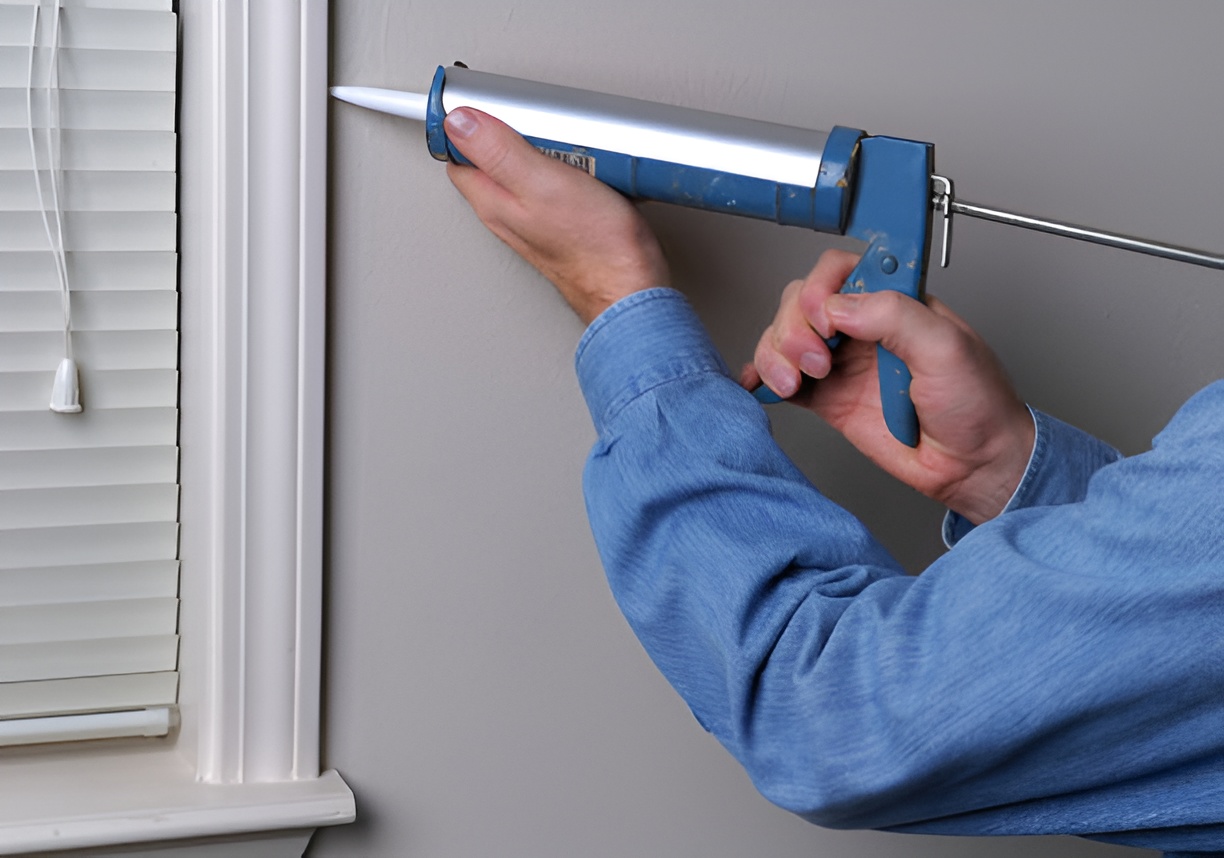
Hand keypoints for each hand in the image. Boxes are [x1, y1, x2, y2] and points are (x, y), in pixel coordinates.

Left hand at [444, 108, 668, 323]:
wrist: (633, 288)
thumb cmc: (593, 248)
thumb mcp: (541, 184)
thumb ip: (497, 151)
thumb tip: (458, 121)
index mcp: (492, 201)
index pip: (458, 152)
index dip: (465, 122)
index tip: (484, 102)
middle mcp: (509, 212)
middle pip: (498, 153)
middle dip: (519, 130)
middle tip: (546, 128)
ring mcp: (538, 217)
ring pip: (534, 167)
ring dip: (554, 148)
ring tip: (577, 148)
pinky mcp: (567, 219)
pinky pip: (564, 181)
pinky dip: (578, 167)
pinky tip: (595, 169)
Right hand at [742, 250, 1033, 524]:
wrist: (973, 465)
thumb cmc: (977, 405)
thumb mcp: (947, 347)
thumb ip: (896, 316)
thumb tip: (840, 306)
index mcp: (895, 301)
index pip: (841, 270)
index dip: (822, 288)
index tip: (827, 320)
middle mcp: (863, 327)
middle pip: (802, 301)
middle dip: (794, 327)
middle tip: (816, 361)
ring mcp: (842, 362)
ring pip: (784, 338)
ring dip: (776, 354)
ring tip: (794, 381)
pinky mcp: (827, 398)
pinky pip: (783, 378)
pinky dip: (762, 377)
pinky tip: (760, 385)